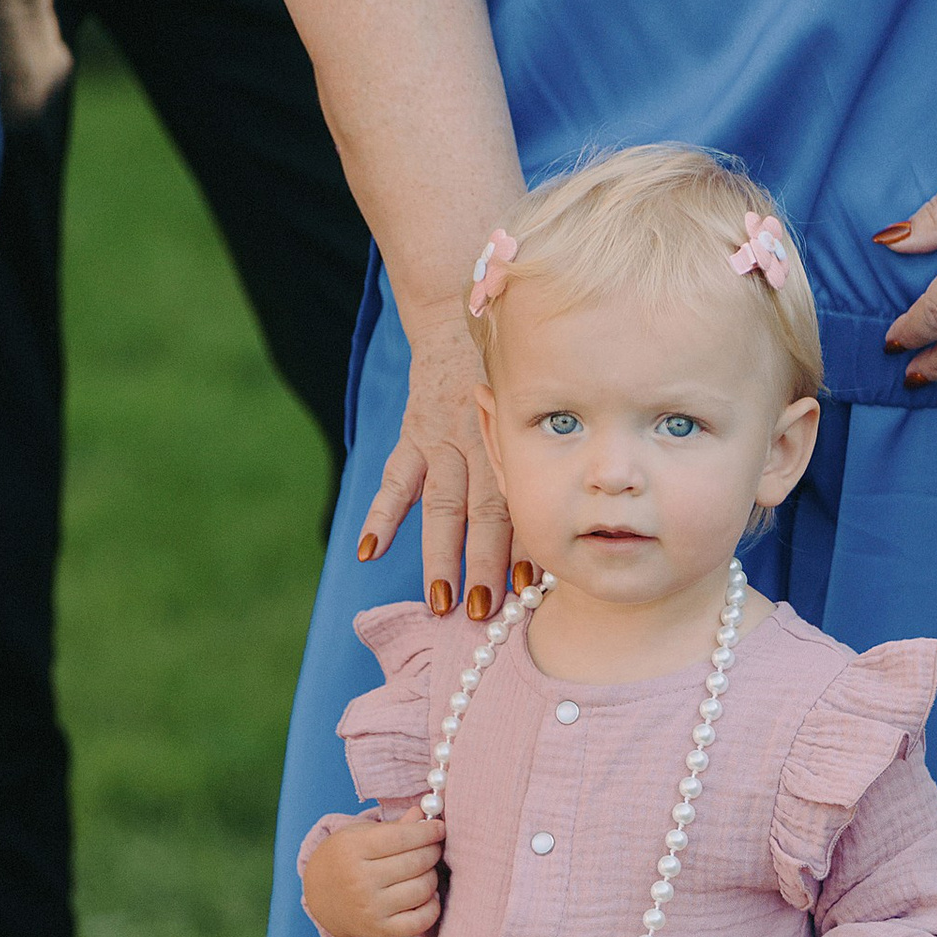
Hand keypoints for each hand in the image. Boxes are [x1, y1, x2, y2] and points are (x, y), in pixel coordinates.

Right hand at [302, 814, 441, 936]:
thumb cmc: (343, 861)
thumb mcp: (358, 836)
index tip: (439, 829)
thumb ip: (393, 827)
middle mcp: (359, 880)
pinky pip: (420, 921)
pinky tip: (428, 897)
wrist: (318, 899)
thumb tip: (423, 815)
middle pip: (416, 862)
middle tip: (433, 849)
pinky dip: (432, 907)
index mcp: (352, 849)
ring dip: (432, 877)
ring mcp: (369, 907)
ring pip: (422, 889)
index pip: (402, 837)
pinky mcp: (378, 930)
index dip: (428, 832)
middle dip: (433, 852)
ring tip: (426, 872)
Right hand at [356, 313, 515, 622]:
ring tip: (440, 601)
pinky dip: (380, 516)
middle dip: (484, 565)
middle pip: (483, 514)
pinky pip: (393, 479)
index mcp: (515, 448)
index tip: (526, 591)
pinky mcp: (411, 434)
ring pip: (441, 505)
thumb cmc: (513, 387)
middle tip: (484, 613)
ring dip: (439, 555)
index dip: (523, 548)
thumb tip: (568, 533)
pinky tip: (368, 553)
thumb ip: (544, 468)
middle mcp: (481, 446)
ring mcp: (443, 441)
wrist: (461, 324)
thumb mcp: (538, 417)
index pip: (520, 506)